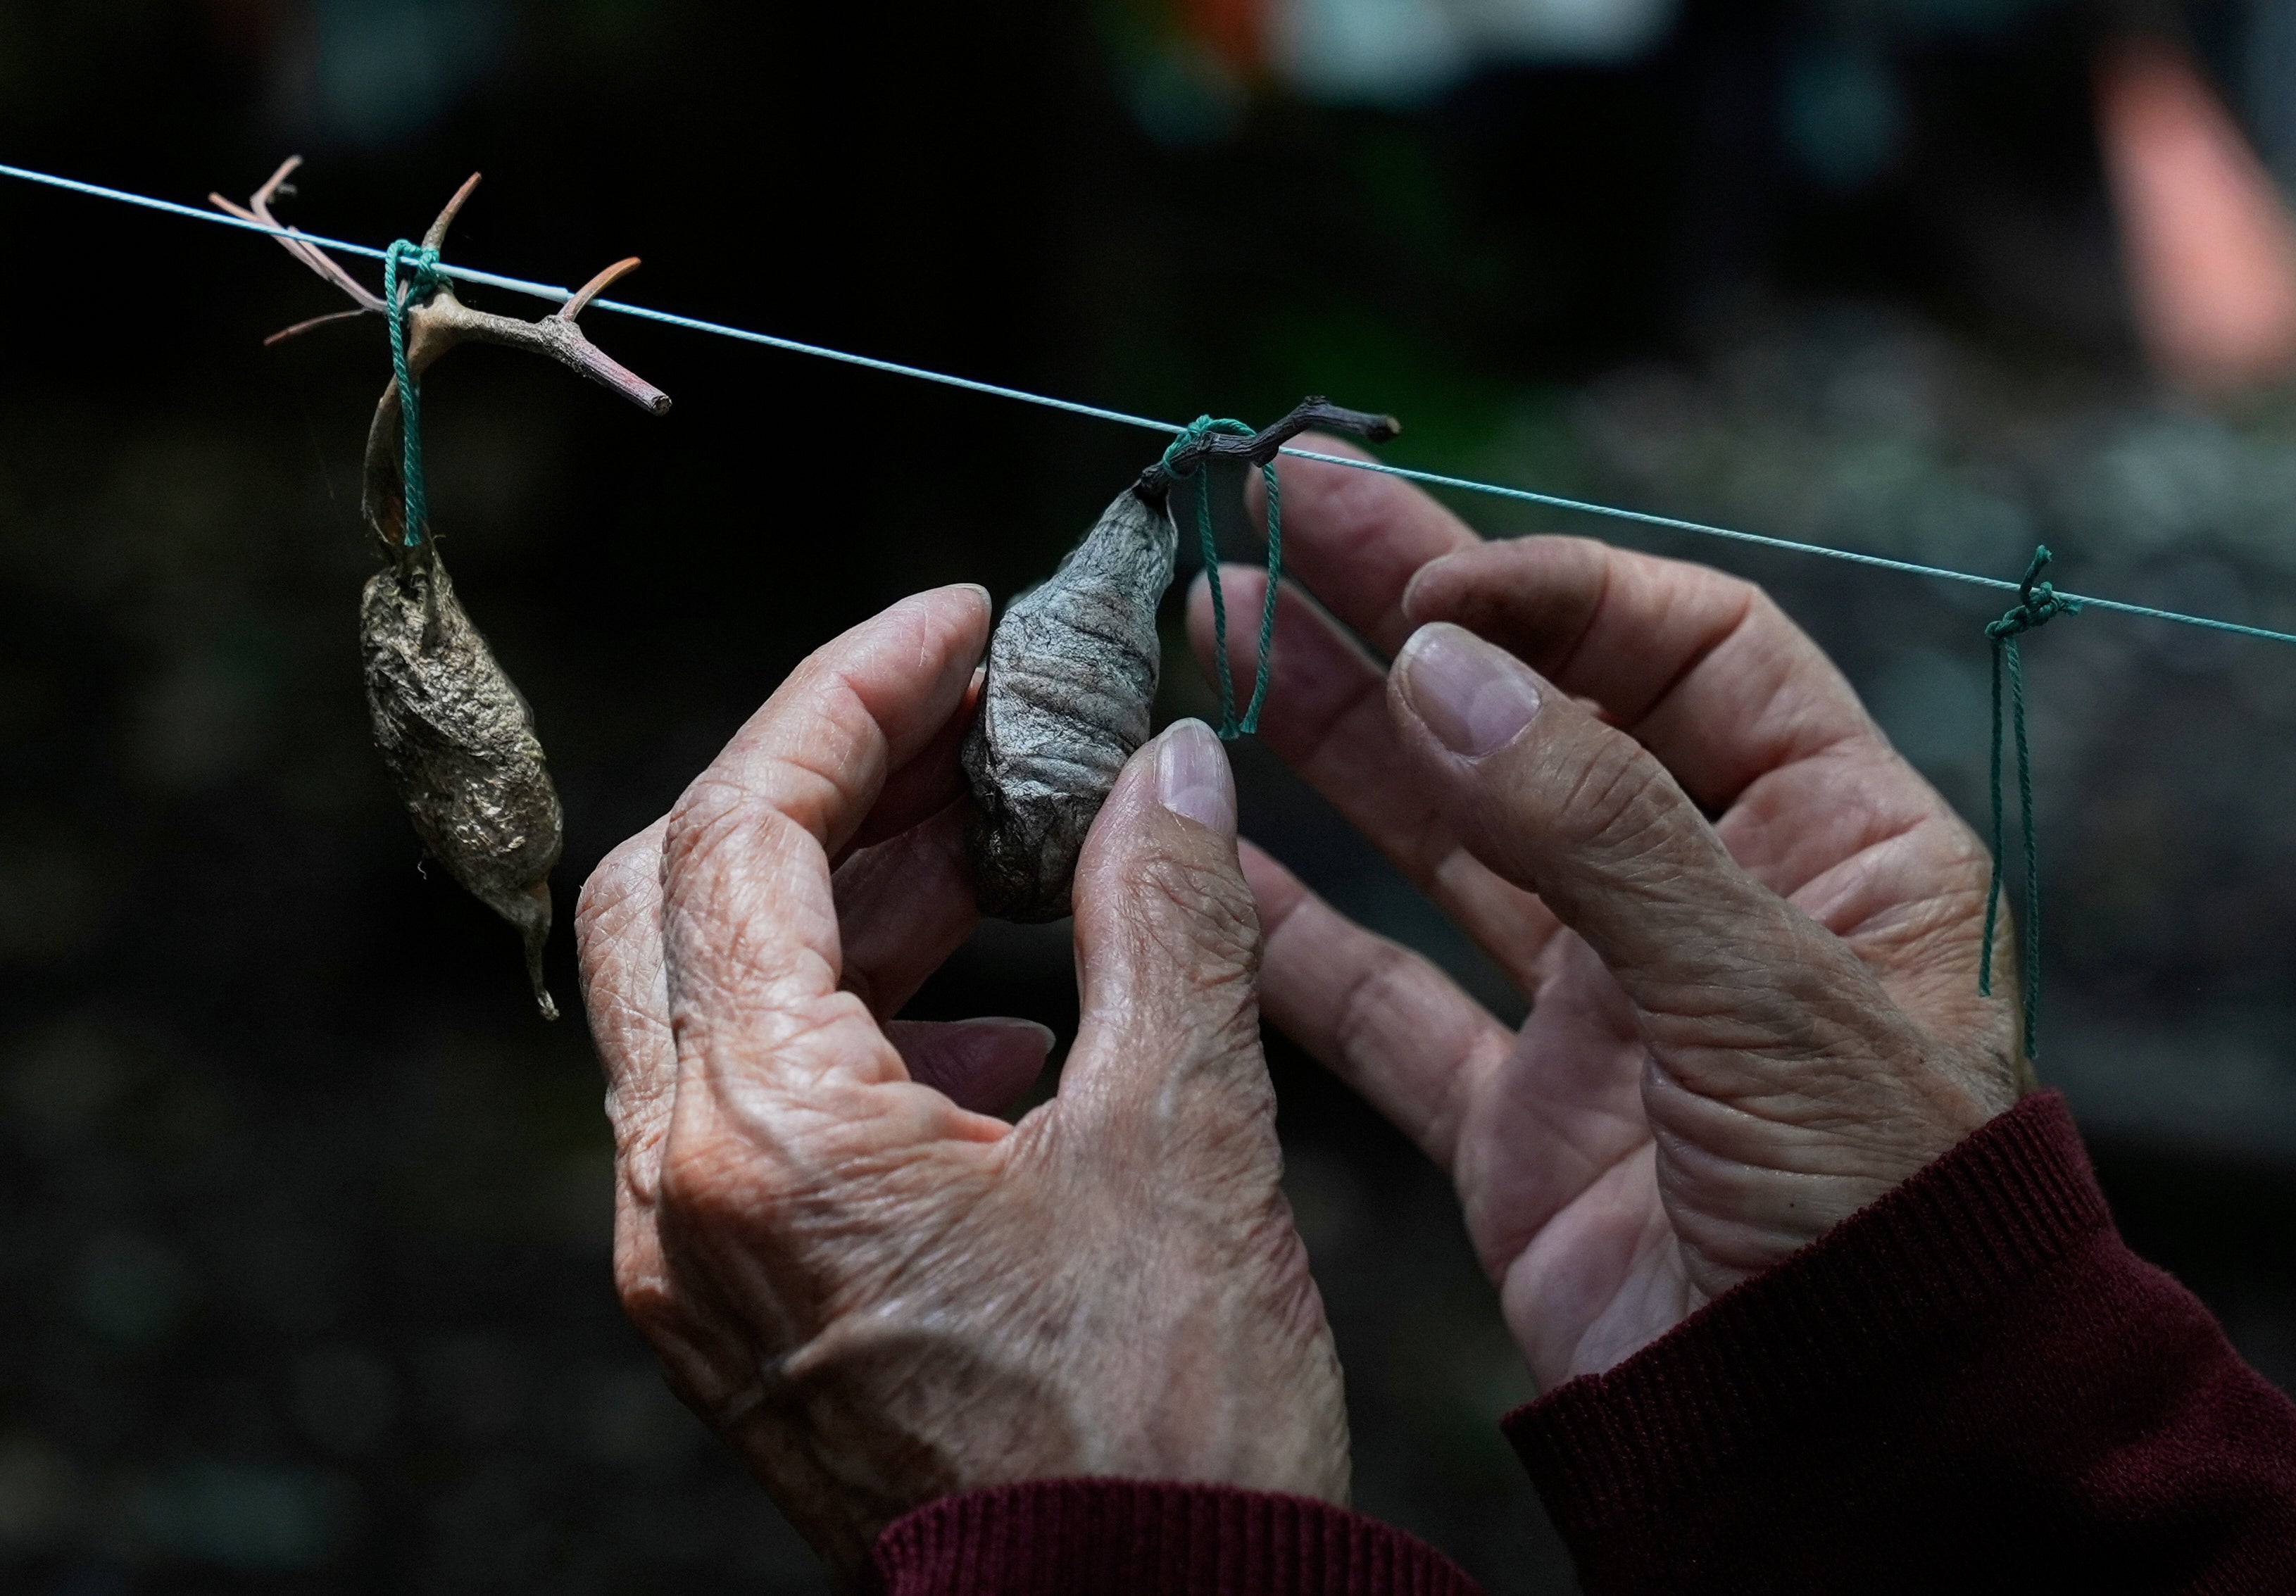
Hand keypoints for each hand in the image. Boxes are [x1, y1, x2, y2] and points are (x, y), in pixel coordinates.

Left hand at [577, 586, 1345, 1577]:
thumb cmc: (1161, 1446)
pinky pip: (751, 1113)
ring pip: (708, 1002)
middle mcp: (677, 1201)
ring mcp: (692, 1268)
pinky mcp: (742, 1316)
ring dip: (841, 898)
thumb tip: (1170, 765)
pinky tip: (995, 1032)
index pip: (739, 828)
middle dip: (824, 782)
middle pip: (677, 897)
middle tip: (971, 723)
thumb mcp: (1188, 1146)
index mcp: (761, 1141)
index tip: (960, 624)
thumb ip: (1166, 920)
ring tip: (998, 847)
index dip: (851, 691)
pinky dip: (854, 1025)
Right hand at [1196, 445, 2025, 1387]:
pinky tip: (1208, 853)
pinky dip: (1296, 933)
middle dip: (1408, 608)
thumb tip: (1446, 664)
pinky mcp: (1521, 1118)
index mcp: (1836, 839)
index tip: (1422, 577)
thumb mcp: (1766, 993)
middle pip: (1541, 712)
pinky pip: (1388, 1001)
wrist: (1850, 1448)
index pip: (1685, 648)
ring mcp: (1607, 1008)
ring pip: (1447, 838)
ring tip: (1215, 626)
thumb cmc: (1880, 1218)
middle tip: (1273, 510)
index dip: (1551, 591)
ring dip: (1335, 736)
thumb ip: (1600, 825)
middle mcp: (1713, 901)